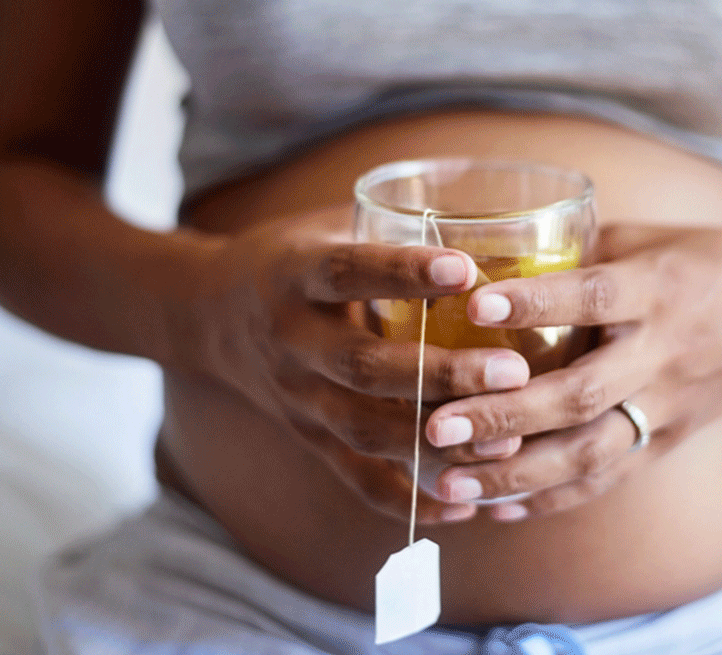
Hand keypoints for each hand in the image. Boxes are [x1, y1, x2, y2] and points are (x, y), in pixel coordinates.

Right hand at [185, 206, 533, 524]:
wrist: (208, 316)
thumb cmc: (295, 260)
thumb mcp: (327, 228)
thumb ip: (394, 228)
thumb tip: (496, 217)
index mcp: (293, 276)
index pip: (345, 271)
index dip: (402, 272)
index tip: (466, 269)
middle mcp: (291, 341)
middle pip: (363, 365)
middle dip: (440, 373)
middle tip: (513, 371)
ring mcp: (298, 398)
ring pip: (365, 429)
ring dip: (437, 441)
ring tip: (507, 441)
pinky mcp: (309, 439)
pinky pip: (358, 479)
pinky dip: (410, 499)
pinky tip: (466, 504)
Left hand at [425, 224, 721, 519]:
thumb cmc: (711, 265)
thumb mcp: (652, 240)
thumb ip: (582, 249)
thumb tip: (498, 247)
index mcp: (659, 290)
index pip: (593, 297)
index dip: (535, 302)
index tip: (476, 306)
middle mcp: (663, 354)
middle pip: (581, 394)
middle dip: (505, 416)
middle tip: (437, 424)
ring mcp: (667, 407)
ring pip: (589, 452)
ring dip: (516, 474)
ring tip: (450, 481)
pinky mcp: (668, 442)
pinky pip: (607, 479)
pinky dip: (550, 498)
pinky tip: (496, 507)